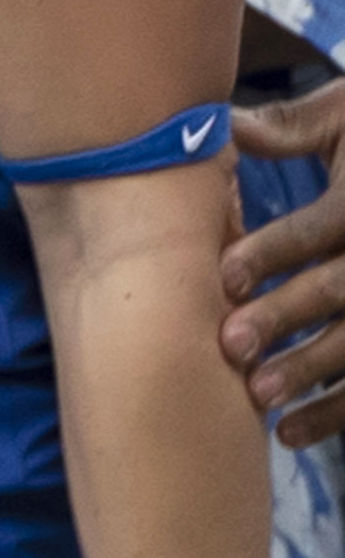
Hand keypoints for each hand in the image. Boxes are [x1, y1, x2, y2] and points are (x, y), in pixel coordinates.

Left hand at [230, 80, 344, 443]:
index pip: (325, 227)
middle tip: (232, 345)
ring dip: (315, 373)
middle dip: (289, 317)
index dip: (276, 249)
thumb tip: (224, 125)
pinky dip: (336, 412)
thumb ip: (294, 126)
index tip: (226, 275)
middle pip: (342, 290)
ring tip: (262, 397)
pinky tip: (292, 433)